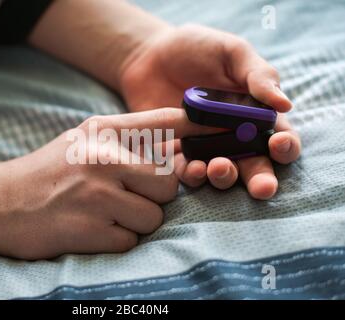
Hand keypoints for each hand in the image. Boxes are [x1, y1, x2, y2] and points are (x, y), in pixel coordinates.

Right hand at [0, 108, 207, 259]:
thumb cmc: (49, 171)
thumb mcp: (84, 140)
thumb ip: (129, 138)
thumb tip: (178, 144)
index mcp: (103, 131)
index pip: (168, 122)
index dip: (200, 127)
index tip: (225, 132)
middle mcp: (102, 158)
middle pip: (168, 182)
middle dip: (155, 196)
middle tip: (128, 196)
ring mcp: (95, 195)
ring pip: (154, 215)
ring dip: (136, 221)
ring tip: (105, 213)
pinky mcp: (89, 230)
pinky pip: (131, 240)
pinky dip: (117, 239)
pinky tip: (92, 228)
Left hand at [119, 24, 300, 199]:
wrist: (150, 55)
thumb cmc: (197, 49)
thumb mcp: (232, 52)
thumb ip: (258, 75)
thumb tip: (285, 103)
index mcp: (256, 115)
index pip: (280, 138)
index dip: (285, 147)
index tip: (278, 144)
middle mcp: (235, 138)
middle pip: (255, 166)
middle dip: (261, 180)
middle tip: (262, 189)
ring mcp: (206, 148)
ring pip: (222, 175)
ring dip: (225, 178)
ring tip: (218, 168)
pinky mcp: (178, 154)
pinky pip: (187, 172)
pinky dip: (192, 175)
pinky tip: (193, 169)